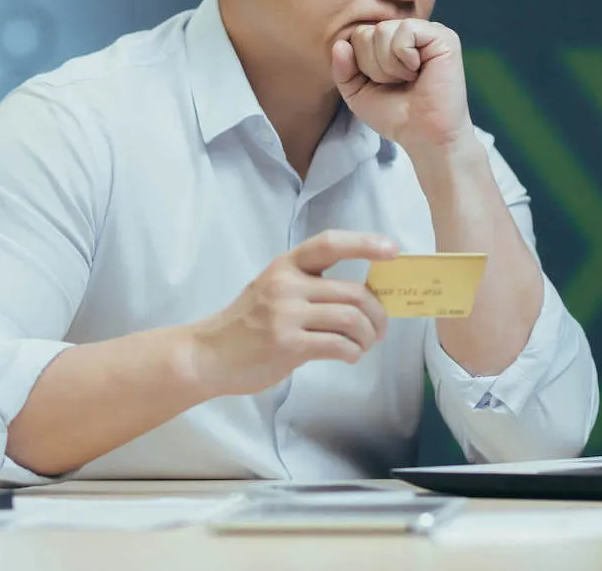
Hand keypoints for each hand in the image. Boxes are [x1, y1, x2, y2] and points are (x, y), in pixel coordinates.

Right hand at [189, 231, 396, 396]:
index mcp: (286, 265)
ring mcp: (286, 314)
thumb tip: (363, 298)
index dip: (364, 244)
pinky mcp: (287, 344)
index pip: (330, 244)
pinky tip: (349, 356)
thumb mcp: (273, 290)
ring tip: (363, 345)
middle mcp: (287, 284)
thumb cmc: (248, 324)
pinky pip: (337, 345)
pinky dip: (352, 352)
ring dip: (367, 336)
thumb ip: (310, 287)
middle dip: (377, 313)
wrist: (209, 355)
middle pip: (353, 291)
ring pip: (350, 318)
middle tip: (379, 329)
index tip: (392, 250)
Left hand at [331, 19, 471, 153]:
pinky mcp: (442, 36)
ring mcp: (426, 32)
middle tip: (398, 83)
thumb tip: (339, 44)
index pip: (357, 36)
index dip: (361, 66)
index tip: (383, 85)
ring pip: (382, 31)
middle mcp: (407, 33)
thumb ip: (343, 70)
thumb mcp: (357, 93)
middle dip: (374, 66)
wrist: (424, 136)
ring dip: (389, 65)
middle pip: (366, 32)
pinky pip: (405, 30)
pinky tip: (418, 71)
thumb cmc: (396, 115)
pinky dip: (404, 56)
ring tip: (409, 79)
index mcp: (389, 42)